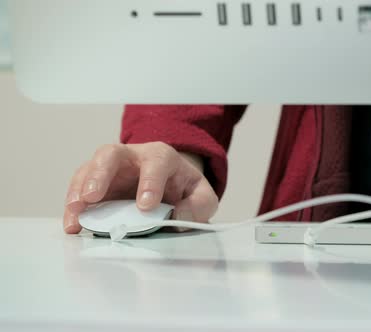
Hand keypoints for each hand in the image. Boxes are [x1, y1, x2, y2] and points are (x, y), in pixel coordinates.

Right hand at [63, 142, 218, 233]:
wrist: (172, 189)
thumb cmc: (184, 190)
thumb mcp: (202, 197)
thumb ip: (198, 207)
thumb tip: (179, 218)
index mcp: (162, 157)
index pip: (155, 162)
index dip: (150, 182)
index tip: (146, 206)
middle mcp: (132, 158)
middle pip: (111, 154)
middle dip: (100, 173)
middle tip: (92, 196)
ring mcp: (110, 171)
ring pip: (89, 169)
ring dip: (79, 190)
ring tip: (74, 212)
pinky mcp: (96, 186)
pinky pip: (79, 190)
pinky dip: (73, 207)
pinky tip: (72, 223)